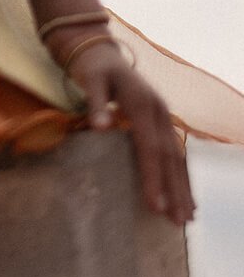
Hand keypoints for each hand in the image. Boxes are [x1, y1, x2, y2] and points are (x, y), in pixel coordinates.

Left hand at [63, 37, 194, 225]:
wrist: (102, 53)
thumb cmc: (93, 69)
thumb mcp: (90, 80)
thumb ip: (96, 102)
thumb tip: (100, 126)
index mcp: (143, 103)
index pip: (150, 147)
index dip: (153, 177)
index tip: (155, 206)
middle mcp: (160, 112)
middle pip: (170, 157)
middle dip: (174, 191)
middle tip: (177, 223)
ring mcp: (164, 117)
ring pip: (177, 157)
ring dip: (183, 188)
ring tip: (187, 219)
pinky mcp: (163, 122)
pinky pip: (176, 153)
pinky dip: (182, 176)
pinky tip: (187, 198)